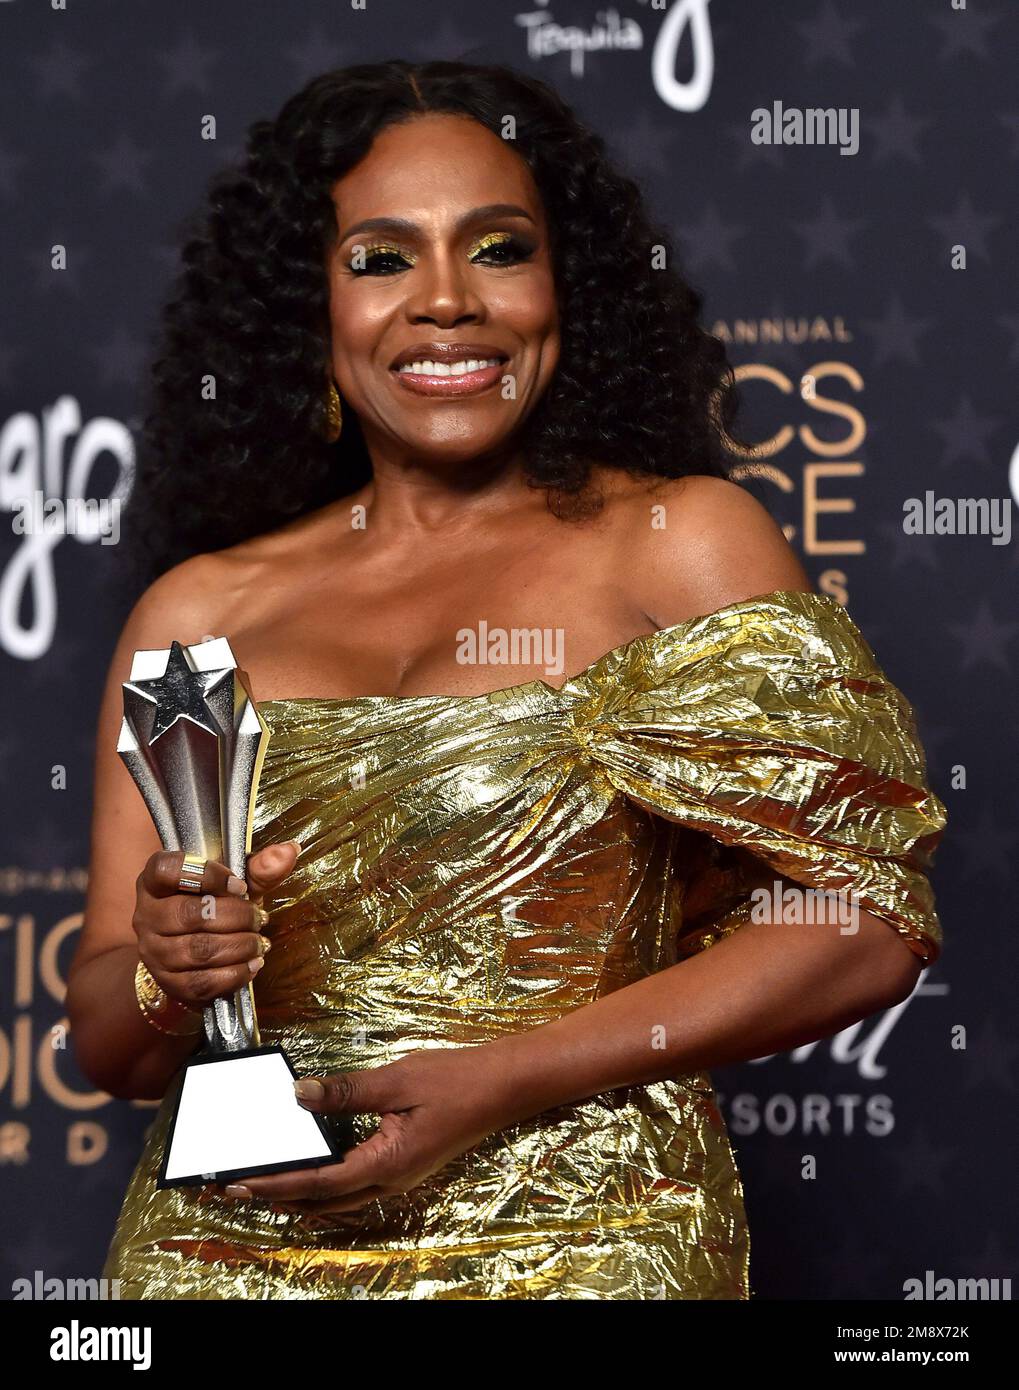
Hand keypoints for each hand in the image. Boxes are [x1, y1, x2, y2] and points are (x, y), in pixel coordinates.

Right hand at [132, 841, 301, 1010]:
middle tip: (259, 918)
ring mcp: (153, 952)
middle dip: (236, 916)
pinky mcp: (167, 983)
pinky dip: (235, 974)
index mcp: (154, 882)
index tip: (239, 886)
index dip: (206, 875)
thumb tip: (290, 850)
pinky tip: (253, 964)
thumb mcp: (234, 885)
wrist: (190, 954)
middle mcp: (145, 916)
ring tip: (259, 942)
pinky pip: (202, 982)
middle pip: (190, 914)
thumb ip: (259, 868)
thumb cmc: (213, 908)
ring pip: (198, 950)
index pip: (167, 869)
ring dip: (240, 946)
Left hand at [218, 1043, 521, 1215]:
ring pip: (337, 1199)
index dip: (273, 1184)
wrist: (503, 1087)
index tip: (237, 1183)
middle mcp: (390, 1180)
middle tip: (234, 1189)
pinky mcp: (403, 1165)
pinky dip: (324, 1183)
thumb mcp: (396, 1079)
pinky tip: (311, 1167)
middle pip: (321, 1202)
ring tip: (262, 1183)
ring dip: (298, 1195)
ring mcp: (398, 1177)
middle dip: (276, 1197)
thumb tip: (297, 1095)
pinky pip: (353, 1185)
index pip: (316, 1182)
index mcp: (386, 1163)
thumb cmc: (456, 1080)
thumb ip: (345, 1091)